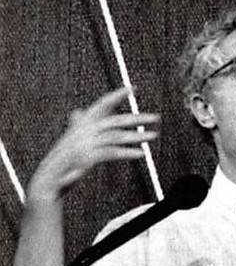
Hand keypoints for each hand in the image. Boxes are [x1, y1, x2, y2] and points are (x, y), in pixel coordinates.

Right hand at [28, 87, 158, 202]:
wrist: (50, 178)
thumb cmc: (63, 159)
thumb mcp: (71, 139)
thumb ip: (77, 125)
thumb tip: (78, 111)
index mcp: (81, 124)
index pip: (100, 105)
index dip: (116, 95)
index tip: (133, 87)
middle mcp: (83, 130)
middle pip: (114, 120)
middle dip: (137, 118)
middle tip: (156, 117)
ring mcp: (84, 143)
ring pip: (116, 136)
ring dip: (137, 136)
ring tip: (153, 135)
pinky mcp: (86, 158)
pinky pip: (111, 152)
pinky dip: (127, 153)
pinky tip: (141, 154)